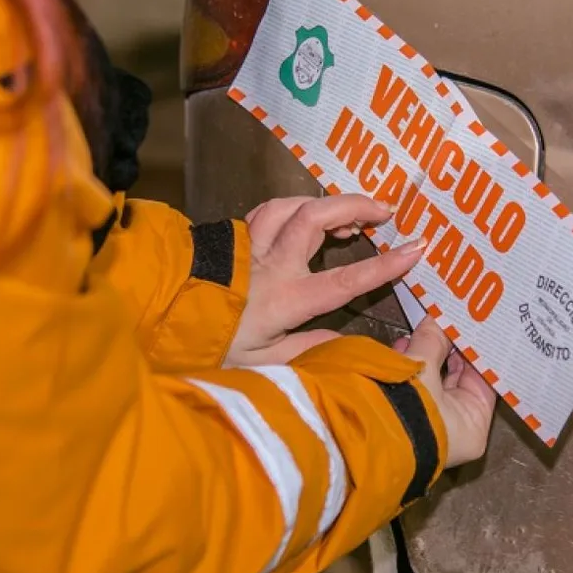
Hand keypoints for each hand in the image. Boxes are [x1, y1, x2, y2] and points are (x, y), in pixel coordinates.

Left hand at [226, 194, 427, 366]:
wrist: (156, 324)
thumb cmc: (211, 350)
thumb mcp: (263, 368)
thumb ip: (310, 353)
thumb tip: (351, 346)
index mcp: (284, 299)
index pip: (344, 279)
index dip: (385, 264)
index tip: (417, 248)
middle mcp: (268, 263)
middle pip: (315, 216)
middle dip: (355, 206)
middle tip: (386, 210)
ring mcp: (247, 244)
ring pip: (290, 206)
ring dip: (323, 205)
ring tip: (348, 218)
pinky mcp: (231, 238)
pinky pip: (268, 210)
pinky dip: (294, 208)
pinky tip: (304, 218)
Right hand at [393, 319, 495, 467]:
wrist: (359, 436)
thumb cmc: (408, 410)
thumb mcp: (423, 367)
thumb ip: (432, 340)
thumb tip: (437, 316)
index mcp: (473, 427)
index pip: (484, 379)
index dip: (477, 349)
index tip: (473, 325)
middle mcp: (454, 431)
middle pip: (459, 380)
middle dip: (450, 349)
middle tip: (449, 320)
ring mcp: (429, 426)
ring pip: (435, 383)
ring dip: (428, 356)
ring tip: (424, 328)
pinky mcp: (405, 419)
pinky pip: (415, 389)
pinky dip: (410, 368)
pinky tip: (403, 346)